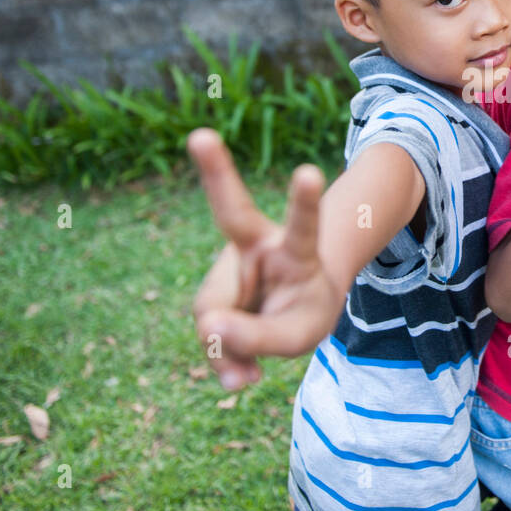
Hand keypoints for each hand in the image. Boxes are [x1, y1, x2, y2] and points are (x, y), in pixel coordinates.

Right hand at [186, 129, 344, 389]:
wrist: (291, 309)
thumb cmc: (299, 312)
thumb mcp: (297, 334)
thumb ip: (257, 337)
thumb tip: (210, 333)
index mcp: (296, 250)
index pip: (303, 227)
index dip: (303, 204)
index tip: (308, 171)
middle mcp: (257, 245)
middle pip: (233, 212)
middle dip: (217, 173)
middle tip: (201, 136)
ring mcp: (229, 265)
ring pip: (213, 314)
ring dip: (232, 349)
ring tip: (254, 369)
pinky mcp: (212, 291)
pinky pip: (208, 333)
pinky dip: (223, 359)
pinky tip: (242, 374)